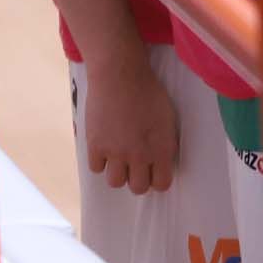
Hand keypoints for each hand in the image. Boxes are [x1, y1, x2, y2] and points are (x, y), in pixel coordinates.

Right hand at [82, 43, 178, 195]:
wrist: (121, 75)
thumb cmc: (148, 91)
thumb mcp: (167, 118)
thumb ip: (164, 142)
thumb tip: (160, 161)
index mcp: (162, 147)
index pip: (161, 184)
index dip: (157, 179)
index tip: (153, 172)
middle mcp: (140, 155)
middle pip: (138, 188)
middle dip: (138, 179)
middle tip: (135, 166)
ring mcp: (116, 152)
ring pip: (115, 182)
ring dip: (118, 172)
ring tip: (119, 157)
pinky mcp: (95, 145)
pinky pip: (96, 168)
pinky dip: (100, 160)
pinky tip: (104, 147)